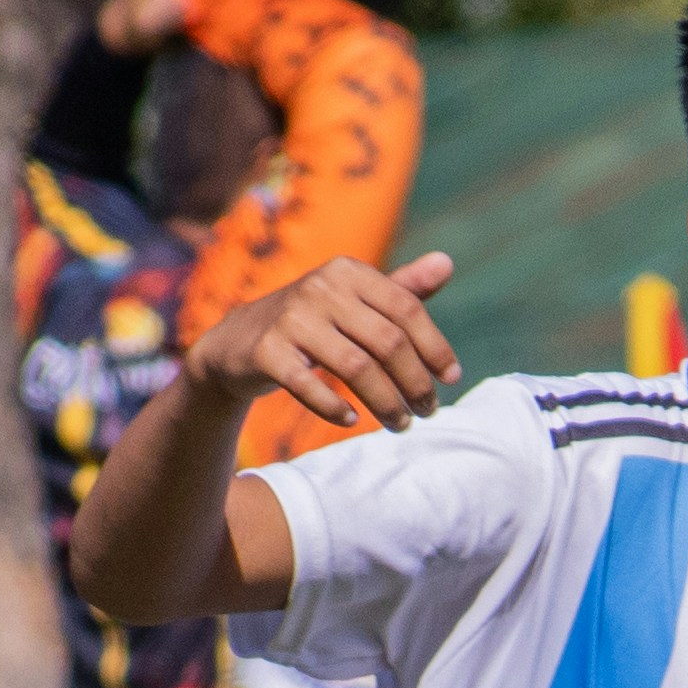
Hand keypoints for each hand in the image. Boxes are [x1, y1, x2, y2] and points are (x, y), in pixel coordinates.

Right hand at [187, 247, 458, 435]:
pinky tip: (352, 420)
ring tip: (400, 425)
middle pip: (387, 342)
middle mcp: (320, 287)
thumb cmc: (311, 323)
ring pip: (356, 368)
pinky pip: (308, 385)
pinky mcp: (265, 351)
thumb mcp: (354, 301)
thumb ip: (400, 288)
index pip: (406, 309)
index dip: (435, 347)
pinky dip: (334, 407)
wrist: (236, 343)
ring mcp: (290, 318)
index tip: (451, 379)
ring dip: (386, 403)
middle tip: (428, 411)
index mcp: (347, 271)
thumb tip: (447, 262)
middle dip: (415, 383)